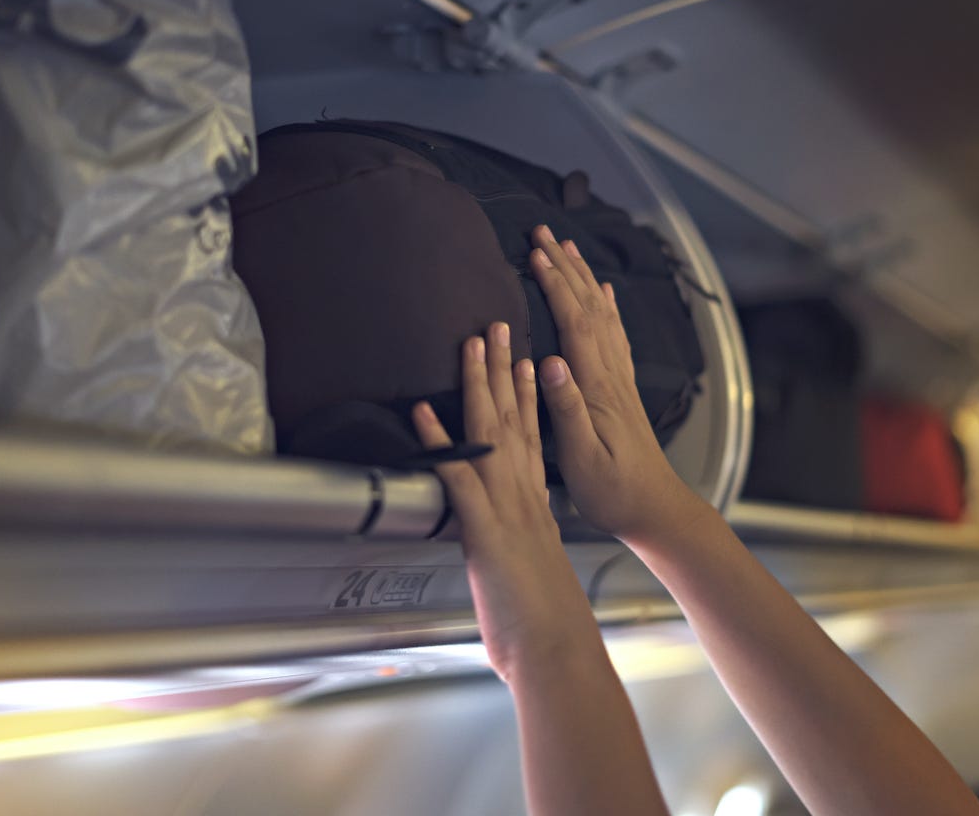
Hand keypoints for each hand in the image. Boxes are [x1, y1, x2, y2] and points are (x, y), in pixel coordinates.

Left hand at [413, 321, 602, 682]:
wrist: (555, 651)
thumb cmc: (541, 626)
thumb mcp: (530, 578)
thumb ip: (518, 554)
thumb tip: (511, 553)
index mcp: (536, 509)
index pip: (533, 440)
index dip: (528, 399)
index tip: (526, 363)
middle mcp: (524, 499)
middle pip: (514, 422)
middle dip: (504, 371)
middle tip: (497, 328)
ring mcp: (506, 510)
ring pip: (492, 434)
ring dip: (478, 386)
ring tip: (470, 344)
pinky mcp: (486, 530)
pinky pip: (459, 476)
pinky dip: (439, 441)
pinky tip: (422, 412)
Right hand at [528, 225, 704, 540]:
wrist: (655, 509)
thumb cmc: (614, 492)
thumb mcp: (582, 458)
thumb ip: (567, 409)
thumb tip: (551, 362)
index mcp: (597, 388)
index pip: (574, 323)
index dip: (554, 285)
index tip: (534, 253)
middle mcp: (612, 375)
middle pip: (589, 307)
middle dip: (566, 266)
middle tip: (544, 232)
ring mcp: (620, 380)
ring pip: (602, 314)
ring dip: (584, 278)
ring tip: (569, 248)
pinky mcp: (623, 390)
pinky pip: (615, 335)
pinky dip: (608, 307)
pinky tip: (605, 294)